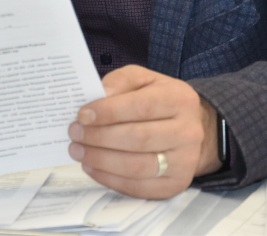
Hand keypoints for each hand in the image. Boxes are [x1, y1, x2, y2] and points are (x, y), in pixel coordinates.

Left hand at [68, 65, 220, 198]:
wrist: (191, 128)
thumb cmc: (160, 101)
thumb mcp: (145, 80)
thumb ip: (121, 81)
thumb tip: (98, 96)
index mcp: (180, 100)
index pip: (142, 107)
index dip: (109, 112)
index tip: (83, 115)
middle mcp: (188, 132)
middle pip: (139, 138)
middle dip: (100, 137)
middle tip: (74, 134)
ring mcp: (184, 162)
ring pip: (137, 166)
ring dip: (101, 160)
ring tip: (79, 151)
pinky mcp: (176, 184)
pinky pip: (138, 187)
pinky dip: (110, 179)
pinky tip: (92, 167)